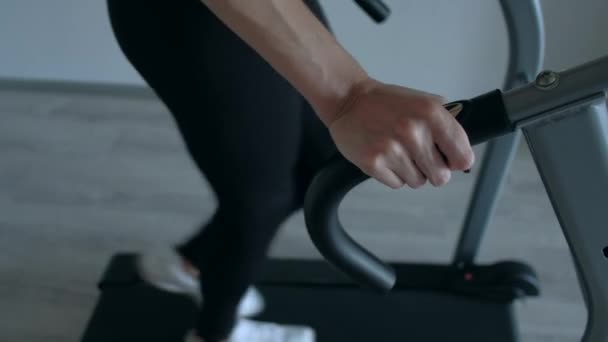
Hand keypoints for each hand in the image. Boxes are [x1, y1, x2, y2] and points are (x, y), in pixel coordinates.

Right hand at [328, 78, 474, 188]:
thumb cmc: (386, 102)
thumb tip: (462, 154)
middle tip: (419, 156)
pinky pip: (397, 184)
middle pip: (441, 176)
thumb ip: (446, 125)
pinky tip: (384, 156)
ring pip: (418, 182)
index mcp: (431, 114)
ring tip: (398, 152)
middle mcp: (414, 132)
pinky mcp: (374, 163)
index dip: (457, 162)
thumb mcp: (423, 102)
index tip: (451, 161)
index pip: (462, 156)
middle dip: (432, 170)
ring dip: (410, 172)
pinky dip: (392, 174)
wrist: (348, 100)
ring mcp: (393, 149)